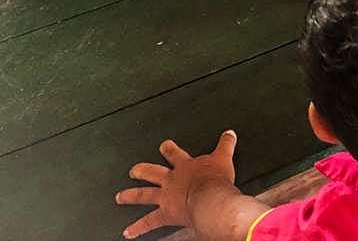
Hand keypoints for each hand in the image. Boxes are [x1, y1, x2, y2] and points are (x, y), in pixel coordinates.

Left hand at [116, 131, 237, 238]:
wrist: (210, 199)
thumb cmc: (216, 181)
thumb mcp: (223, 157)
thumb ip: (225, 144)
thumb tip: (229, 133)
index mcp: (185, 167)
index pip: (174, 154)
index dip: (168, 149)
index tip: (164, 145)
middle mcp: (172, 181)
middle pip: (152, 173)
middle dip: (142, 171)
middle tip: (133, 170)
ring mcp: (166, 197)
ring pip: (144, 195)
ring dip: (131, 196)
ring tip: (120, 197)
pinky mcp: (166, 214)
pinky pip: (149, 222)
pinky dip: (139, 228)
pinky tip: (129, 232)